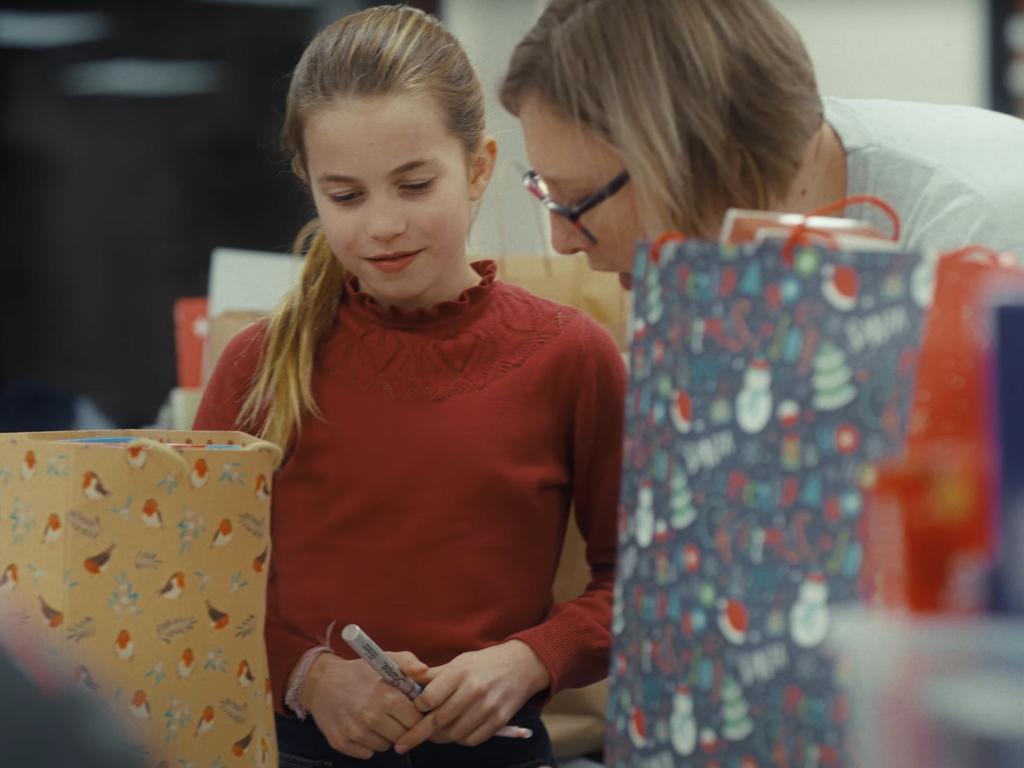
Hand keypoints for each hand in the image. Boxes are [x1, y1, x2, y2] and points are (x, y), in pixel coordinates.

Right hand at [301, 651, 429, 758]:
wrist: (321, 682)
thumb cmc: (359, 671)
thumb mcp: (385, 659)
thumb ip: (408, 662)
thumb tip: (425, 670)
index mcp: (386, 696)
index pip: (415, 720)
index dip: (415, 715)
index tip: (409, 709)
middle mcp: (371, 716)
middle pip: (402, 736)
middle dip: (401, 726)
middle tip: (393, 714)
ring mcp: (355, 732)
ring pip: (385, 746)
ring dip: (384, 735)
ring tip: (376, 718)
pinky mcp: (342, 743)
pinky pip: (367, 753)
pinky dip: (367, 744)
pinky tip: (362, 727)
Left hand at [394, 640, 550, 752]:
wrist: (521, 665)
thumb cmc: (484, 663)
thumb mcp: (458, 661)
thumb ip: (433, 676)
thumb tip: (405, 683)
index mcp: (460, 672)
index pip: (429, 699)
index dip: (417, 708)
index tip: (413, 711)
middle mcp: (473, 690)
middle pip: (438, 721)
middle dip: (418, 733)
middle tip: (405, 741)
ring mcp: (488, 707)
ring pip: (453, 734)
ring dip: (439, 738)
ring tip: (433, 734)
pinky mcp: (499, 721)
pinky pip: (471, 740)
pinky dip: (459, 740)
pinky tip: (455, 733)